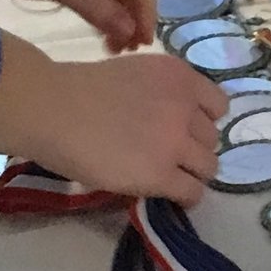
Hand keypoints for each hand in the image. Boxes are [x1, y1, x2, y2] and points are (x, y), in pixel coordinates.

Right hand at [0, 41, 224, 202]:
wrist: (51, 109)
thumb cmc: (78, 89)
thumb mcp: (135, 74)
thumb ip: (162, 93)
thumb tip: (172, 121)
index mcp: (179, 76)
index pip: (218, 106)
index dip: (201, 120)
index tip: (184, 129)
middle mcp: (185, 106)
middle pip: (212, 138)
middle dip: (193, 147)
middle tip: (170, 155)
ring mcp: (175, 142)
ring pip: (209, 166)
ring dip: (191, 172)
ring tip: (171, 178)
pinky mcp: (161, 174)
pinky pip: (192, 192)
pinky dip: (186, 197)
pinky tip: (172, 197)